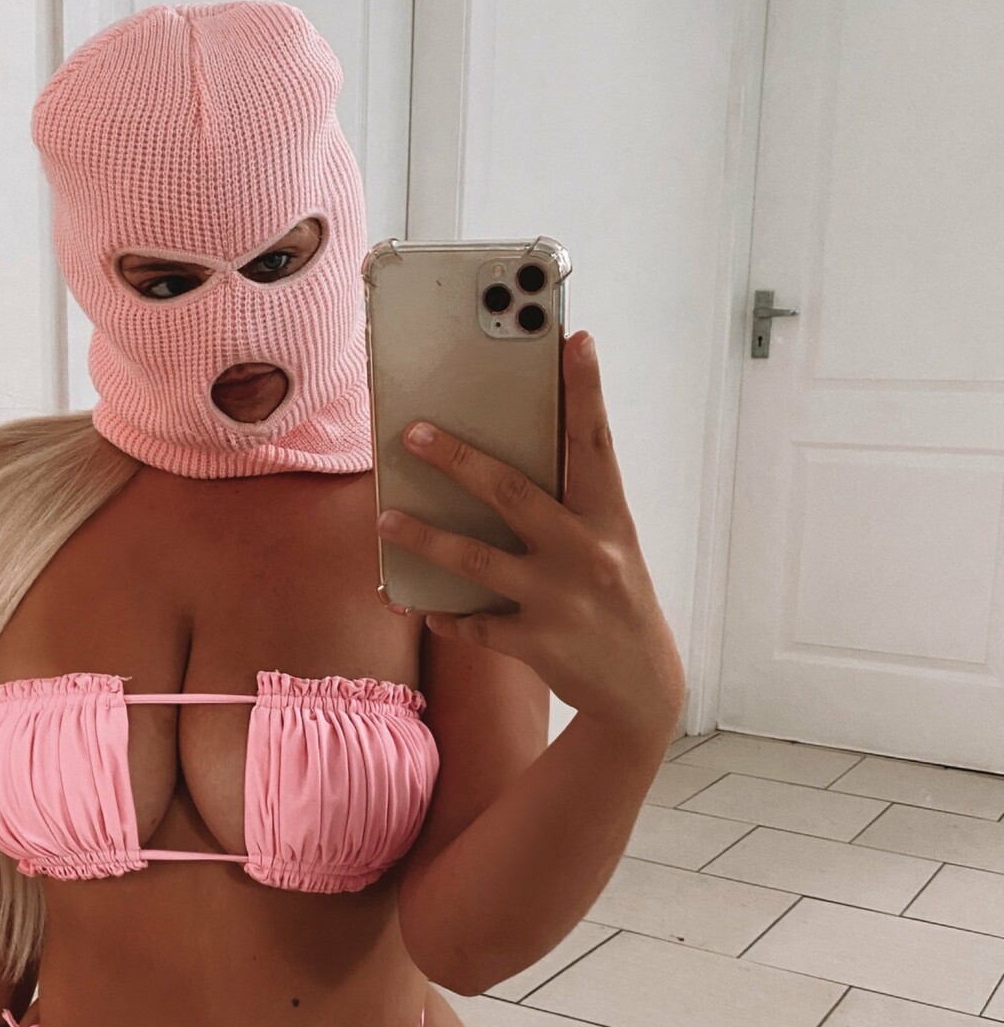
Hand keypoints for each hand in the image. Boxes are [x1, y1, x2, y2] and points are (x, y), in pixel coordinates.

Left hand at [376, 330, 685, 747]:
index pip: (595, 443)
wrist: (641, 686)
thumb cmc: (615, 597)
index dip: (585, 391)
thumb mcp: (610, 544)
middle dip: (458, 460)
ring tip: (385, 520)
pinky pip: (475, 626)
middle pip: (512, 493)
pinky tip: (419, 603)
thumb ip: (571, 504)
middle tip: (413, 432)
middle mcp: (586, 553)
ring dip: (424, 538)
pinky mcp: (537, 643)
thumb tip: (506, 458)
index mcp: (609, 518)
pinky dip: (445, 615)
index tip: (574, 340)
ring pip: (476, 561)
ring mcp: (559, 600)